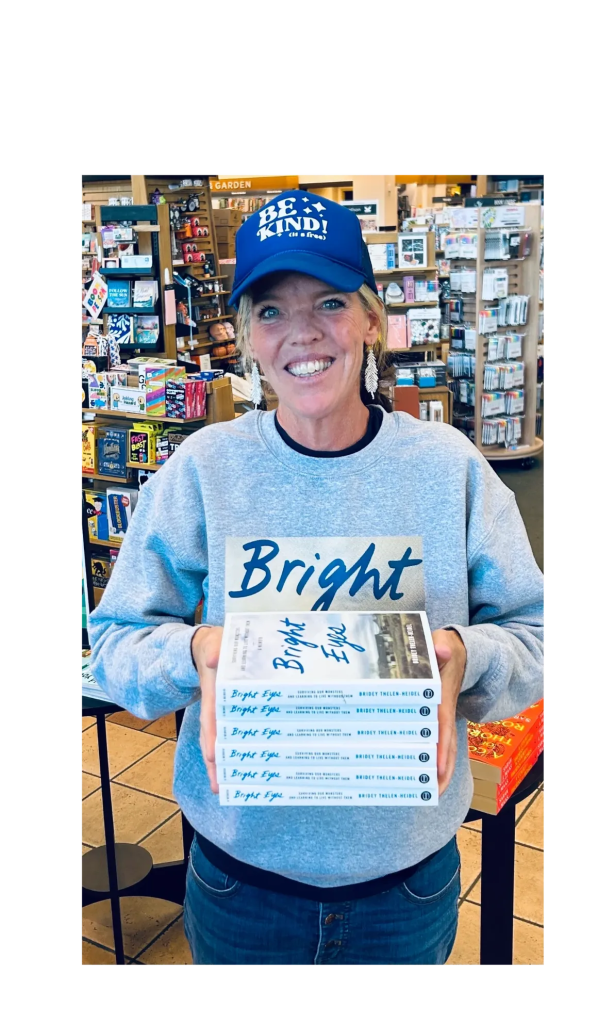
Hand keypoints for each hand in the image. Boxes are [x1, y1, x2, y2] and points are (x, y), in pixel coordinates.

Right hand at [192, 626, 222, 793]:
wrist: (210, 646)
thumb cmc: (217, 646)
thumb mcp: (215, 642)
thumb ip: (215, 648)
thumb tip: (214, 658)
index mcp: (212, 691)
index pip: (210, 717)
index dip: (212, 736)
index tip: (212, 756)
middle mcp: (213, 706)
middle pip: (210, 738)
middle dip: (213, 763)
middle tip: (217, 787)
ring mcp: (219, 713)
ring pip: (217, 742)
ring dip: (219, 765)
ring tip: (221, 789)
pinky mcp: (227, 715)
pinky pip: (229, 736)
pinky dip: (232, 752)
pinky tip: (239, 770)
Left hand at [432, 628, 466, 795]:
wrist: (457, 650)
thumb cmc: (445, 648)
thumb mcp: (443, 643)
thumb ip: (441, 646)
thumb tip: (443, 651)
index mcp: (444, 699)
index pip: (443, 727)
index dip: (442, 750)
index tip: (438, 771)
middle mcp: (444, 712)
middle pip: (447, 746)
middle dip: (443, 770)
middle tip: (435, 793)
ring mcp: (442, 717)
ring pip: (443, 748)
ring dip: (439, 770)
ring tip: (430, 794)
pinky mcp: (437, 719)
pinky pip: (436, 742)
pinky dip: (433, 759)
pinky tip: (422, 775)